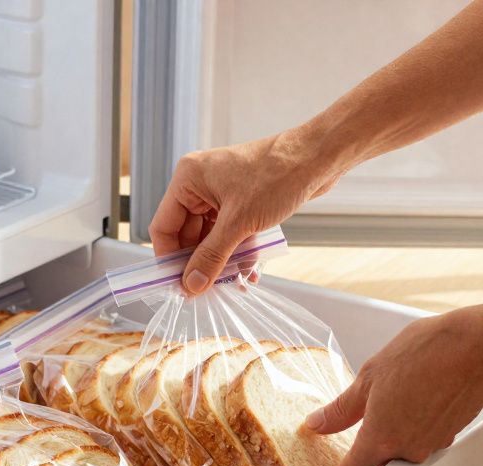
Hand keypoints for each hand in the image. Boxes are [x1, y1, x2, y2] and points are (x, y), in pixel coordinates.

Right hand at [149, 127, 341, 293]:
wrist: (318, 158)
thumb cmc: (277, 176)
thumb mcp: (239, 223)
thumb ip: (212, 256)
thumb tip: (191, 285)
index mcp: (188, 179)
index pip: (164, 227)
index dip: (170, 259)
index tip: (180, 286)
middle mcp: (200, 184)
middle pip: (187, 236)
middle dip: (201, 263)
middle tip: (210, 290)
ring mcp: (221, 193)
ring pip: (211, 237)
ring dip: (222, 261)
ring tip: (236, 282)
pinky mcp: (241, 201)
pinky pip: (230, 233)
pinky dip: (237, 251)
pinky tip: (250, 270)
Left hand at [305, 307, 482, 465]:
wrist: (479, 347)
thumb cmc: (427, 354)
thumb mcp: (370, 376)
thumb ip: (341, 408)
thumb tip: (318, 423)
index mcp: (381, 439)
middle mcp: (408, 450)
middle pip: (375, 465)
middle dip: (361, 452)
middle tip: (353, 430)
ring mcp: (432, 445)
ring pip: (400, 450)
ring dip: (390, 432)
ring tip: (391, 396)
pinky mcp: (450, 435)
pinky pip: (420, 438)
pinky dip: (410, 424)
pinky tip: (412, 397)